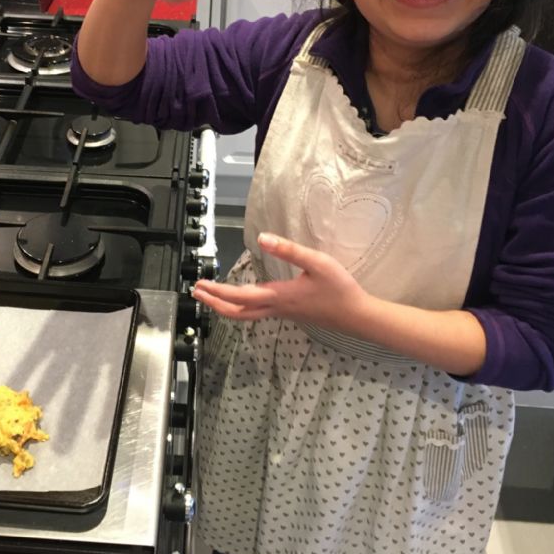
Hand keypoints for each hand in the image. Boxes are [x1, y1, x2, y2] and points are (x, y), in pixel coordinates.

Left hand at [191, 233, 371, 327]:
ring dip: (225, 306)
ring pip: (246, 315)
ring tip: (211, 295)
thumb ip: (289, 249)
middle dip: (213, 303)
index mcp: (279, 295)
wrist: (357, 316)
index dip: (217, 291)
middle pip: (236, 312)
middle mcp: (276, 308)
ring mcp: (282, 313)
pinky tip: (241, 298)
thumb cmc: (340, 289)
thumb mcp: (317, 262)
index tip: (200, 285)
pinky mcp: (288, 313)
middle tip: (196, 293)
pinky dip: (240, 308)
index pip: (239, 296)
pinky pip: (257, 313)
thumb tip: (262, 238)